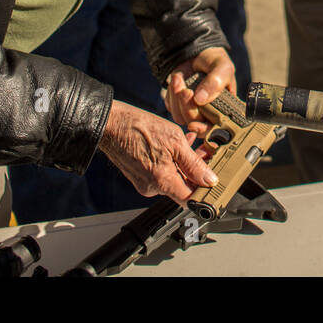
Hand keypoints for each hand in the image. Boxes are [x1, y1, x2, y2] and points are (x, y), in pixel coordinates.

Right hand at [97, 100, 218, 203]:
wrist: (110, 123)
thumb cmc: (139, 128)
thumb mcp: (175, 141)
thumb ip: (194, 164)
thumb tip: (209, 180)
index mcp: (162, 182)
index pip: (190, 199)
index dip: (204, 191)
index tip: (213, 180)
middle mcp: (152, 188)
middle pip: (182, 187)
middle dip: (195, 170)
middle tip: (204, 153)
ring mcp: (143, 182)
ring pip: (172, 177)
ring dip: (183, 162)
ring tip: (191, 143)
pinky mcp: (138, 174)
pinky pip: (160, 172)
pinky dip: (170, 160)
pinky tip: (176, 144)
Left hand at [165, 46, 235, 136]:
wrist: (198, 53)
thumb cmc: (215, 62)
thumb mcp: (222, 67)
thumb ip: (215, 82)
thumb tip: (200, 100)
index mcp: (225, 110)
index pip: (216, 130)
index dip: (204, 131)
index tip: (194, 125)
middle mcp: (208, 114)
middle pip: (195, 124)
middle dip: (188, 109)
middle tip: (186, 91)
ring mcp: (193, 110)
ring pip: (181, 117)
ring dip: (177, 100)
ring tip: (179, 79)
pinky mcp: (179, 105)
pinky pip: (171, 107)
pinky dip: (171, 94)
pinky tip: (177, 79)